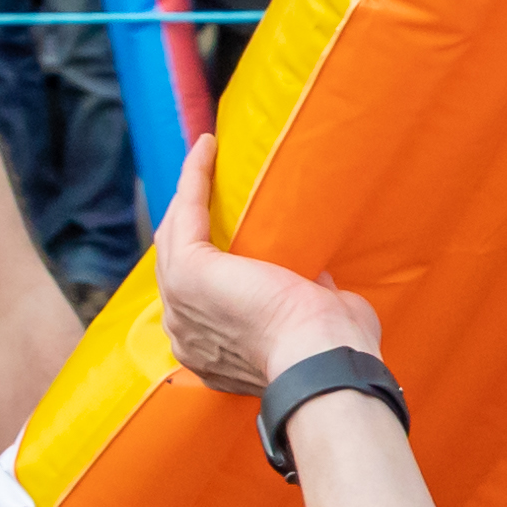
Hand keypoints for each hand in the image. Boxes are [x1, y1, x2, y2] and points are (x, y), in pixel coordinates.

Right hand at [149, 148, 384, 400]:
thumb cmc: (332, 348)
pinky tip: (207, 148)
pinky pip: (185, 211)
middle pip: (174, 262)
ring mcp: (179, 302)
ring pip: (174, 235)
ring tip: (205, 157)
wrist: (321, 358)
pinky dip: (194, 177)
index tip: (228, 229)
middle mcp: (184, 333)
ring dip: (188, 192)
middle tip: (208, 182)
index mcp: (211, 354)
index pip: (200, 296)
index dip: (210, 258)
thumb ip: (306, 299)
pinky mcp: (187, 270)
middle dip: (188, 220)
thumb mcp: (314, 322)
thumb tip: (316, 274)